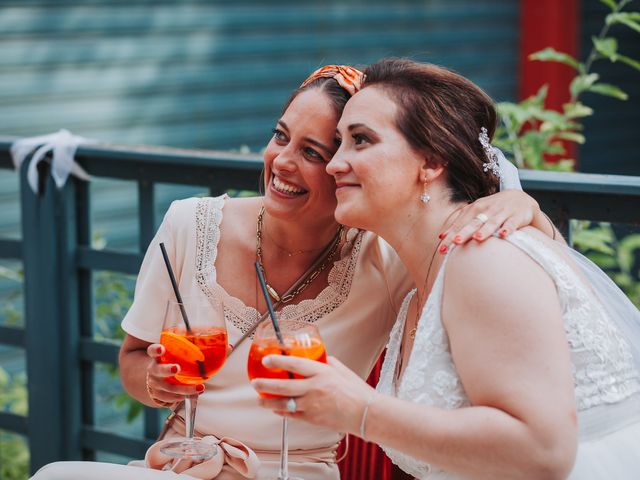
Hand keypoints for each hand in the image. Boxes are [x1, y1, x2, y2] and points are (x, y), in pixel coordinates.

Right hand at [145, 343, 203, 406]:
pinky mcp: (160, 395)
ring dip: (185, 389)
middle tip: (177, 368)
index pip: (152, 351)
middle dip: (167, 370)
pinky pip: (172, 398)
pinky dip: (184, 396)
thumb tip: (218, 341)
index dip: (155, 350)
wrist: (153, 379)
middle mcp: (154, 370)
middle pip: (158, 370)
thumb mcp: (173, 353)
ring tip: (200, 387)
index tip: (161, 348)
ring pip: (168, 388)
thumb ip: (187, 347)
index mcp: (157, 357)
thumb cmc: (169, 361)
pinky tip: (196, 394)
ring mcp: (156, 384)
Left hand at [251, 355, 375, 435]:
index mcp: (322, 373)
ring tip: (259, 399)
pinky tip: (275, 409)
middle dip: (266, 384)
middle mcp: (314, 388)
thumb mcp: (342, 370)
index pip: (295, 364)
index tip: (266, 359)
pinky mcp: (312, 419)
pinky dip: (281, 412)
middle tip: (255, 383)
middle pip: (284, 385)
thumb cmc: (357, 391)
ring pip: (284, 403)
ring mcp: (312, 405)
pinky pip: (292, 415)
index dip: (278, 361)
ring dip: (268, 402)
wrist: (366, 414)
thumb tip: (317, 357)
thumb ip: (327, 362)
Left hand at [440, 190, 539, 250]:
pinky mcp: (517, 216)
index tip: (442, 248)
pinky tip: (503, 234)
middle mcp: (487, 209)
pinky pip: (512, 223)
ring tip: (478, 238)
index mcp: (475, 208)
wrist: (520, 198)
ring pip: (492, 222)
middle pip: (474, 223)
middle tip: (456, 241)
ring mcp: (502, 212)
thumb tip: (441, 236)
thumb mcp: (476, 212)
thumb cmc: (493, 208)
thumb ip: (460, 223)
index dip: (451, 234)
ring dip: (485, 230)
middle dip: (465, 232)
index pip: (460, 223)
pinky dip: (508, 228)